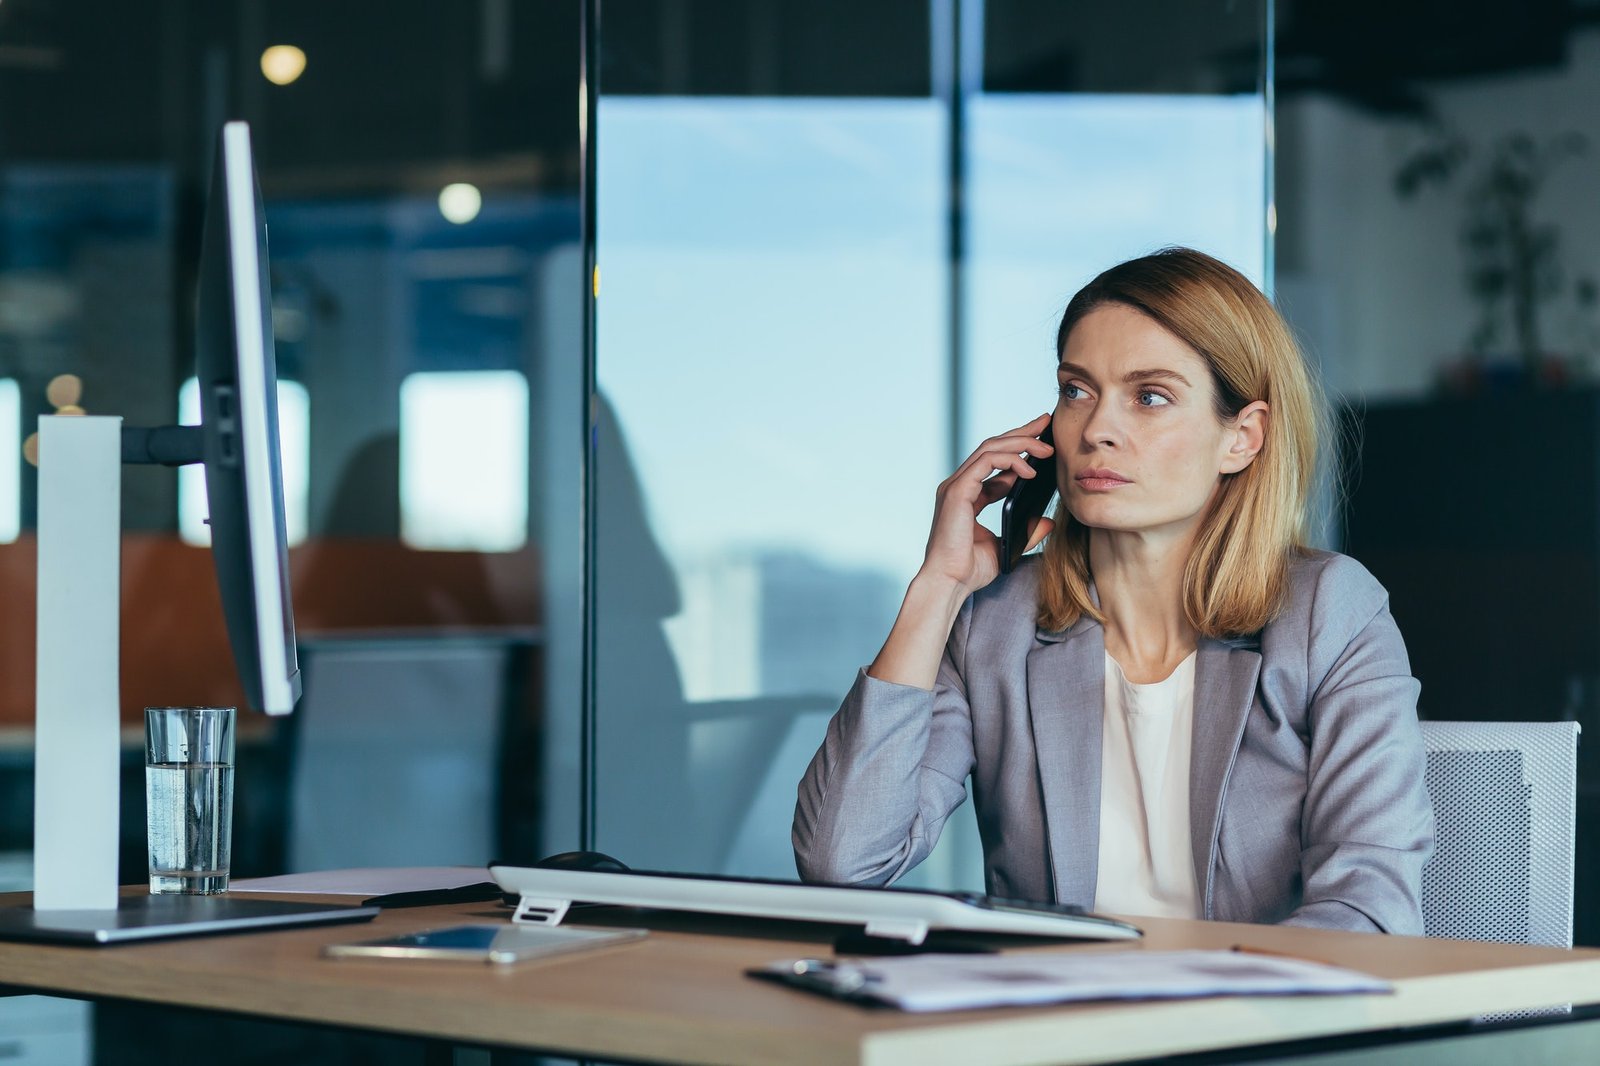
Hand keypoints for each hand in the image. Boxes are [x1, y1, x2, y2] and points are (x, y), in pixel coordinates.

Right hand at [919, 413, 1054, 595]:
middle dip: (1021, 433)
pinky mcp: (957, 491)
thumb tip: (1047, 521)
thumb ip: (1025, 531)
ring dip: (1020, 443)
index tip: (1042, 440)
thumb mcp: (1006, 545)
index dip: (1018, 449)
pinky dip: (1010, 461)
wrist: (949, 583)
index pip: (994, 462)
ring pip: (990, 449)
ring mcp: (955, 486)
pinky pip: (985, 463)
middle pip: (992, 447)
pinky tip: (1029, 469)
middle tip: (1046, 423)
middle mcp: (959, 485)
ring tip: (1046, 447)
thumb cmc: (969, 570)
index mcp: (967, 495)